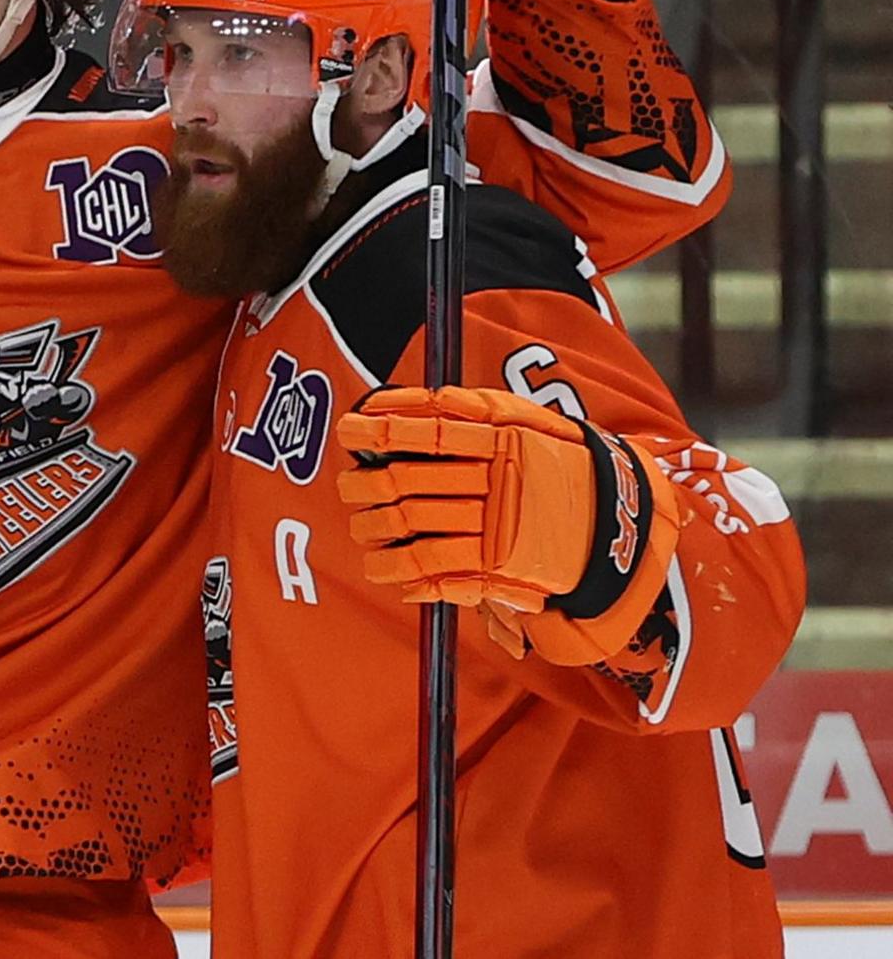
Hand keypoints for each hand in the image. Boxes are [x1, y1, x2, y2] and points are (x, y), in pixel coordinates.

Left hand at [336, 386, 678, 665]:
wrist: (619, 526)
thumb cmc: (565, 465)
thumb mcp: (535, 423)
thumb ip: (482, 408)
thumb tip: (431, 398)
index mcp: (505, 441)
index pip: (430, 431)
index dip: (382, 429)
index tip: (349, 427)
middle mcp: (498, 481)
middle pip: (409, 480)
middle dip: (366, 483)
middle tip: (347, 484)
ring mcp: (497, 525)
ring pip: (412, 525)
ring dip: (374, 527)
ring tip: (361, 525)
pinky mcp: (499, 565)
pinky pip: (434, 566)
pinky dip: (399, 568)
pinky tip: (383, 565)